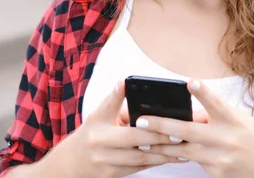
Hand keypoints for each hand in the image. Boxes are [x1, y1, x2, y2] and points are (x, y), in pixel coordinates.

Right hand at [38, 81, 184, 177]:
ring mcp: (106, 162)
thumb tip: (126, 83)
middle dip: (159, 135)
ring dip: (163, 152)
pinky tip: (172, 158)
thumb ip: (113, 102)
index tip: (145, 99)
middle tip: (179, 131)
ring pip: (140, 157)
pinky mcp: (113, 175)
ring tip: (182, 147)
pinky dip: (156, 162)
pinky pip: (139, 168)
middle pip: (134, 138)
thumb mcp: (97, 116)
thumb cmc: (89, 136)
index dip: (125, 100)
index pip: (111, 108)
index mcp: (96, 124)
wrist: (70, 166)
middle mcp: (100, 144)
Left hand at [136, 79, 253, 177]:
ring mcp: (221, 160)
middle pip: (189, 131)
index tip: (191, 82)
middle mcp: (227, 140)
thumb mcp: (243, 122)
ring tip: (143, 139)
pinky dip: (184, 155)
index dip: (203, 92)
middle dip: (162, 125)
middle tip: (141, 120)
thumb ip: (216, 116)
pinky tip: (170, 152)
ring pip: (184, 150)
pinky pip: (196, 162)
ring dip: (162, 144)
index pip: (217, 103)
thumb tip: (191, 114)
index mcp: (235, 121)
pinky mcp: (218, 174)